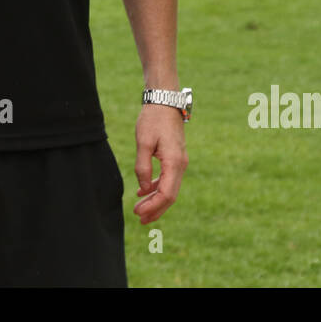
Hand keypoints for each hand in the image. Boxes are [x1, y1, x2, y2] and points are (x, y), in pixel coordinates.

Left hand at [132, 103, 186, 223]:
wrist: (165, 102)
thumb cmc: (153, 120)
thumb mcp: (143, 142)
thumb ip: (142, 167)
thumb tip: (143, 189)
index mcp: (174, 162)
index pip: (167, 194)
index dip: (153, 206)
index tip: (138, 213)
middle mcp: (181, 165)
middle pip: (170, 196)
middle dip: (155, 209)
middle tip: (139, 219)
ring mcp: (180, 162)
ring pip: (170, 189)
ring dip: (156, 201)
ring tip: (140, 210)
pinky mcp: (176, 158)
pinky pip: (168, 179)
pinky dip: (157, 188)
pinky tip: (143, 192)